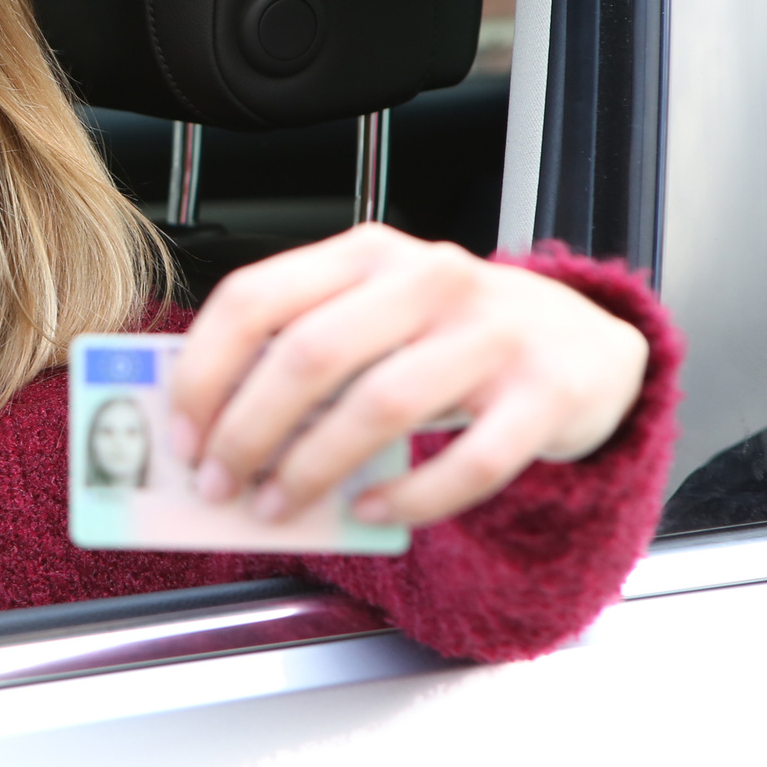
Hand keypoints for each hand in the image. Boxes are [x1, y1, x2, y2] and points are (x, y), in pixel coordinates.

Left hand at [170, 224, 648, 527]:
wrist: (585, 343)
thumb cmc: (450, 335)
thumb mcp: (373, 316)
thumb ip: (300, 350)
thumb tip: (207, 425)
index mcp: (365, 252)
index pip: (255, 297)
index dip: (205, 370)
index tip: (181, 432)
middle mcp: (428, 278)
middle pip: (309, 355)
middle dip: (247, 430)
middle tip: (218, 484)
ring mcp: (493, 332)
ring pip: (380, 405)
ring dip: (312, 469)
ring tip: (276, 506)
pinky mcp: (545, 393)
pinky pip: (469, 459)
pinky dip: (410, 497)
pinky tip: (372, 513)